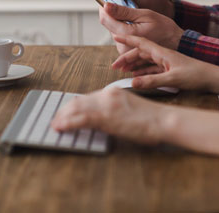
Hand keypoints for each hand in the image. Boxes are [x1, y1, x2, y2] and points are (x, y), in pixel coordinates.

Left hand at [50, 88, 168, 144]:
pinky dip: (68, 122)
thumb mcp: (129, 108)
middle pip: (78, 101)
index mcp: (113, 92)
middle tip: (56, 120)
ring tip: (55, 125)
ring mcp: (106, 105)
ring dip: (63, 117)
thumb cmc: (151, 118)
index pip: (87, 98)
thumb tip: (100, 120)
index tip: (65, 113)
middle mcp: (107, 94)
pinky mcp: (106, 116)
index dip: (73, 107)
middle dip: (65, 111)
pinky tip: (60, 127)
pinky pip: (81, 119)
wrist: (163, 120)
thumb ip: (114, 110)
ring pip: (76, 109)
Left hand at [100, 3, 182, 53]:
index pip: (105, 18)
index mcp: (127, 34)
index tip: (107, 1)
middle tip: (127, 9)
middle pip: (109, 25)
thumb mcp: (145, 15)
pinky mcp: (127, 53)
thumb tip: (106, 6)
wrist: (176, 44)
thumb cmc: (164, 28)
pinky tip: (136, 29)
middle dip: (114, 16)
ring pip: (114, 32)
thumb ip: (124, 12)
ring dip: (120, 24)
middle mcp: (123, 45)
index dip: (104, 8)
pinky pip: (120, 39)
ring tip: (135, 21)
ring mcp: (124, 51)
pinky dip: (125, 32)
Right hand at [111, 33, 217, 92]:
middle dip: (127, 58)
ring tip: (123, 70)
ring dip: (134, 65)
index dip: (128, 40)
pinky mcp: (170, 69)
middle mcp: (163, 55)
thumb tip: (133, 83)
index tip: (115, 36)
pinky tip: (137, 76)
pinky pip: (152, 68)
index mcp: (162, 52)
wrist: (212, 77)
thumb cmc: (195, 75)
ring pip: (146, 61)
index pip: (141, 43)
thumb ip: (152, 81)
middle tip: (114, 65)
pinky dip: (143, 71)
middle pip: (141, 53)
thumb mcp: (172, 79)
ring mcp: (167, 62)